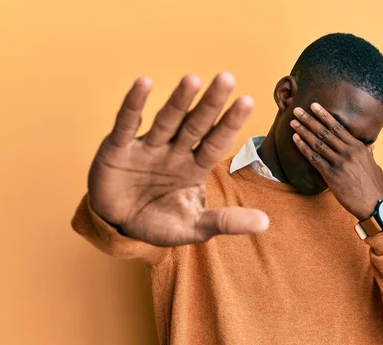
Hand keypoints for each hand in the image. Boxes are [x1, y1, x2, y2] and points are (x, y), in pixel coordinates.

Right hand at [88, 72, 268, 246]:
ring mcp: (146, 148)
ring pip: (166, 120)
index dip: (230, 123)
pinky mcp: (117, 149)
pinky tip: (143, 83)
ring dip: (178, 101)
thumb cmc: (159, 222)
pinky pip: (126, 124)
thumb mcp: (194, 227)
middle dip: (210, 104)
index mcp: (194, 167)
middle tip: (227, 78)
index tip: (248, 100)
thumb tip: (265, 223)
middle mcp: (174, 152)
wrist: (118, 226)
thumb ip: (226, 222)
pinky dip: (133, 105)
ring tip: (193, 79)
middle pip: (195, 125)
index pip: (216, 142)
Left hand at [290, 103, 382, 220]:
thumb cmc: (375, 187)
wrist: (375, 205)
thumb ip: (369, 154)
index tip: (314, 106)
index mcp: (359, 148)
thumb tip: (370, 147)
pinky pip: (314, 158)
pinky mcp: (332, 175)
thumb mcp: (374, 166)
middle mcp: (349, 152)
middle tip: (297, 110)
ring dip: (303, 131)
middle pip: (325, 132)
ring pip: (318, 143)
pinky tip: (295, 140)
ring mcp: (340, 163)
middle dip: (309, 120)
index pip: (338, 128)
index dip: (324, 116)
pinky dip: (303, 148)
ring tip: (293, 123)